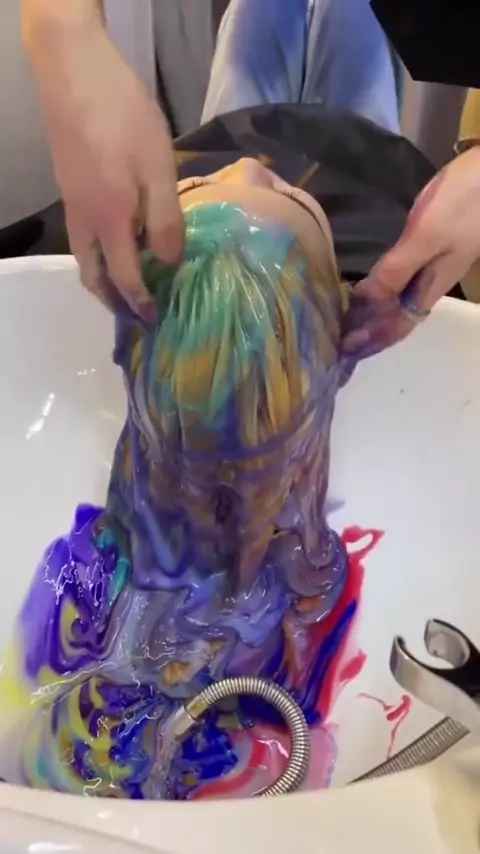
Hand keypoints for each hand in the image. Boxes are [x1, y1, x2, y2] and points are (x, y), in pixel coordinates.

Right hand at [27, 16, 182, 317]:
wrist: (74, 70)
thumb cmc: (124, 117)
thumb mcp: (158, 169)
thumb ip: (166, 221)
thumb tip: (170, 264)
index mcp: (110, 222)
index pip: (124, 279)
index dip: (141, 303)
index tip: (156, 320)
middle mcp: (85, 221)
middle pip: (93, 276)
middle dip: (113, 301)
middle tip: (136, 312)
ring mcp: (72, 203)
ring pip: (84, 256)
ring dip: (103, 278)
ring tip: (129, 284)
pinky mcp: (69, 185)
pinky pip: (82, 235)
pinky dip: (99, 253)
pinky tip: (120, 241)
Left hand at [343, 146, 479, 354]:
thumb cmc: (466, 201)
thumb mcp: (426, 237)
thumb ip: (397, 270)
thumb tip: (364, 303)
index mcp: (432, 284)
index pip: (400, 325)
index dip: (373, 339)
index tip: (343, 349)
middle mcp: (434, 278)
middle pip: (400, 314)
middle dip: (372, 329)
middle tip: (337, 335)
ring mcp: (437, 258)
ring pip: (402, 296)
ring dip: (377, 308)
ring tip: (350, 314)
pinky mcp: (435, 239)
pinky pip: (404, 274)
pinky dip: (385, 284)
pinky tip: (374, 279)